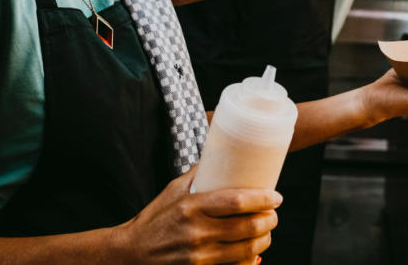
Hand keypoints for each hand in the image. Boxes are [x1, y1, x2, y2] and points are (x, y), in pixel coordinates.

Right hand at [114, 170, 279, 263]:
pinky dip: (249, 261)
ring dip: (264, 240)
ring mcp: (199, 256)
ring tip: (267, 231)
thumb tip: (222, 153)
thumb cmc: (154, 219)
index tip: (276, 196)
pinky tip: (253, 252)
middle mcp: (197, 232)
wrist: (131, 253)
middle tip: (274, 214)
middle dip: (269, 220)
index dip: (263, 199)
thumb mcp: (173, 191)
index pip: (237, 202)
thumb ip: (198, 174)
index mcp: (192, 207)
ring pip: (246, 250)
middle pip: (247, 227)